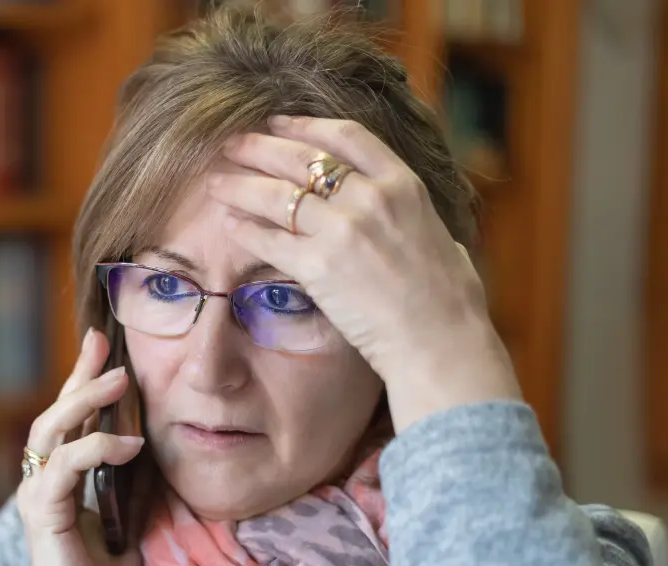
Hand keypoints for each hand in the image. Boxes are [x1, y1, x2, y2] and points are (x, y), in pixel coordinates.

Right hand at [13, 328, 143, 565]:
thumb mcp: (130, 522)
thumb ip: (134, 485)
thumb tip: (161, 446)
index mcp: (62, 483)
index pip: (72, 422)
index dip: (85, 383)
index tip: (105, 347)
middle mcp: (44, 483)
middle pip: (55, 414)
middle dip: (79, 375)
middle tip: (103, 342)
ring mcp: (39, 497)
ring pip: (51, 430)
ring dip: (85, 399)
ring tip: (120, 378)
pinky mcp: (44, 515)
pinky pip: (67, 467)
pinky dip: (96, 448)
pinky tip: (130, 444)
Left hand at [209, 115, 521, 431]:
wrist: (440, 341)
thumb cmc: (451, 300)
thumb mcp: (442, 235)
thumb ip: (414, 216)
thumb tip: (409, 214)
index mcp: (402, 185)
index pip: (345, 136)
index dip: (305, 125)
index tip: (278, 122)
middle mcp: (370, 198)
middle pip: (300, 159)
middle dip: (260, 148)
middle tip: (232, 145)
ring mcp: (342, 231)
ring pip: (275, 195)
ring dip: (240, 186)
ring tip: (216, 183)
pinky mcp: (318, 267)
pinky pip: (269, 240)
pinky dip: (245, 230)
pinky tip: (229, 225)